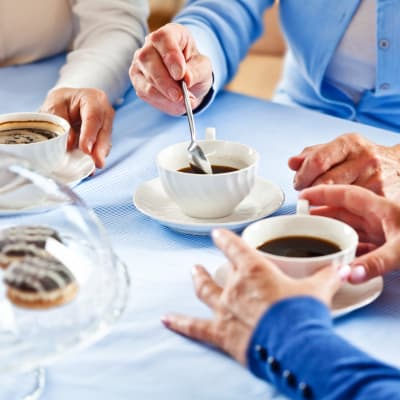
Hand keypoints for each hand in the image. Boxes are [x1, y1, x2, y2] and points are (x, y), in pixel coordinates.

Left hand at [40, 87, 114, 167]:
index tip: (86, 149)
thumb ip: (61, 124)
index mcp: (93, 98)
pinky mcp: (104, 137)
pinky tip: (89, 166)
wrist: (67, 104)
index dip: (90, 134)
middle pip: (104, 131)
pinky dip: (95, 157)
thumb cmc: (61, 103)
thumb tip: (70, 144)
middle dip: (100, 149)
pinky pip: (102, 148)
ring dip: (98, 155)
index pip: (94, 116)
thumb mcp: (54, 108)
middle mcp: (104, 111)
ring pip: (106, 142)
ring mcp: (107, 124)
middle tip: (96, 163)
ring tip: (91, 168)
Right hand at [129, 23, 212, 114]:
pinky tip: (174, 104)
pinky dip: (161, 101)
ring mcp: (140, 63)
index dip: (170, 56)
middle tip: (180, 96)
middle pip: (148, 58)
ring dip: (165, 95)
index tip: (180, 74)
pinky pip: (145, 92)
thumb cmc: (196, 70)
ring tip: (183, 102)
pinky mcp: (138, 80)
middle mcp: (150, 45)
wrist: (189, 85)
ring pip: (146, 78)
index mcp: (170, 34)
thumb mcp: (204, 68)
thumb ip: (197, 72)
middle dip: (165, 81)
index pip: (163, 38)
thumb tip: (186, 79)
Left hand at [162, 229, 346, 363]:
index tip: (217, 234)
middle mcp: (236, 287)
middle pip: (219, 271)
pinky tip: (166, 320)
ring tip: (192, 274)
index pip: (235, 248)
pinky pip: (195, 327)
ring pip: (205, 291)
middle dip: (210, 265)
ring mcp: (225, 310)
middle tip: (201, 262)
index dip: (225, 239)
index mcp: (256, 271)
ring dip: (198, 282)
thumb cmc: (304, 314)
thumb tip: (341, 268)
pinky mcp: (221, 334)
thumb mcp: (318, 291)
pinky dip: (180, 323)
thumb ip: (327, 277)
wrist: (296, 345)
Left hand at [288, 133, 399, 200]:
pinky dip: (338, 213)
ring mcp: (375, 180)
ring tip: (322, 201)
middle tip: (307, 195)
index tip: (298, 182)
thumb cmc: (362, 157)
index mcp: (350, 143)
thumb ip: (312, 154)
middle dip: (310, 191)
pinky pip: (351, 211)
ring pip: (337, 200)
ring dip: (322, 204)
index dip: (302, 175)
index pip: (317, 161)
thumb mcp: (339, 148)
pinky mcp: (382, 199)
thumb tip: (292, 162)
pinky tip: (336, 210)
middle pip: (324, 183)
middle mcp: (365, 159)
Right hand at [300, 184, 399, 282]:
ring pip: (351, 227)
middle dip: (321, 213)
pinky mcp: (389, 246)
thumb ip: (374, 263)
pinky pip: (361, 243)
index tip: (302, 196)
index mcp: (381, 209)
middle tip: (300, 219)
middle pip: (344, 211)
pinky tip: (338, 254)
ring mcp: (385, 231)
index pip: (345, 195)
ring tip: (312, 235)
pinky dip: (347, 247)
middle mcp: (380, 218)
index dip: (322, 194)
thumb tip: (346, 274)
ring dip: (332, 230)